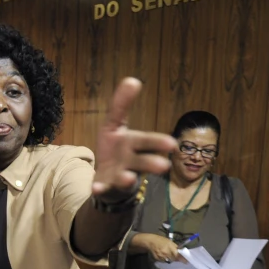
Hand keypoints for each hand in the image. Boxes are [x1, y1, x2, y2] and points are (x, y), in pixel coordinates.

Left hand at [92, 78, 176, 196]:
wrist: (109, 178)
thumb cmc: (116, 150)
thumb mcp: (113, 125)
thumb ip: (120, 105)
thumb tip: (132, 79)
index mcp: (133, 144)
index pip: (146, 141)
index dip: (157, 142)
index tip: (172, 144)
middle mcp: (130, 162)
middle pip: (141, 162)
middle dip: (151, 163)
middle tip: (164, 166)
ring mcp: (118, 176)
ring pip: (125, 178)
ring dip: (126, 178)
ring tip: (127, 178)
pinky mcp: (106, 187)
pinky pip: (103, 189)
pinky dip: (101, 189)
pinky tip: (96, 188)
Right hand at [144, 234, 180, 262]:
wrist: (150, 242)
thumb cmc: (161, 240)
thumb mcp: (170, 242)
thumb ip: (176, 248)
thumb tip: (182, 252)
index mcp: (170, 248)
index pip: (178, 256)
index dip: (183, 259)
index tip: (187, 261)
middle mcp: (166, 254)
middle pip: (174, 259)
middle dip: (176, 258)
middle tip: (177, 256)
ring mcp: (162, 257)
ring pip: (169, 261)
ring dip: (171, 259)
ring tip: (169, 255)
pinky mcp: (158, 259)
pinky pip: (164, 261)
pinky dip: (165, 259)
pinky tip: (163, 255)